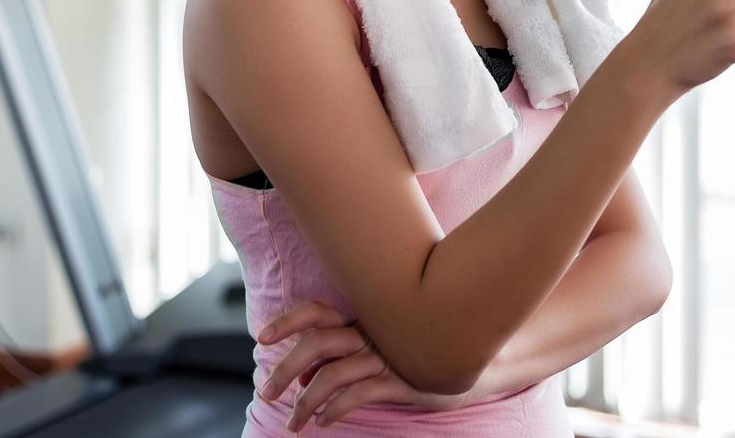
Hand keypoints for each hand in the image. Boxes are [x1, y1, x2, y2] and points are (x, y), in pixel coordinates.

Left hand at [256, 300, 472, 429]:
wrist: (472, 358)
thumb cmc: (418, 352)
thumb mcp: (379, 348)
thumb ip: (342, 356)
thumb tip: (302, 379)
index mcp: (364, 317)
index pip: (318, 311)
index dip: (289, 320)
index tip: (262, 337)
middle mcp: (371, 332)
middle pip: (317, 342)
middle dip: (285, 368)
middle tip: (267, 394)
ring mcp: (386, 355)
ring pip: (332, 374)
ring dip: (305, 401)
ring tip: (294, 424)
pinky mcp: (401, 379)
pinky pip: (359, 394)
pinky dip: (336, 409)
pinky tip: (325, 422)